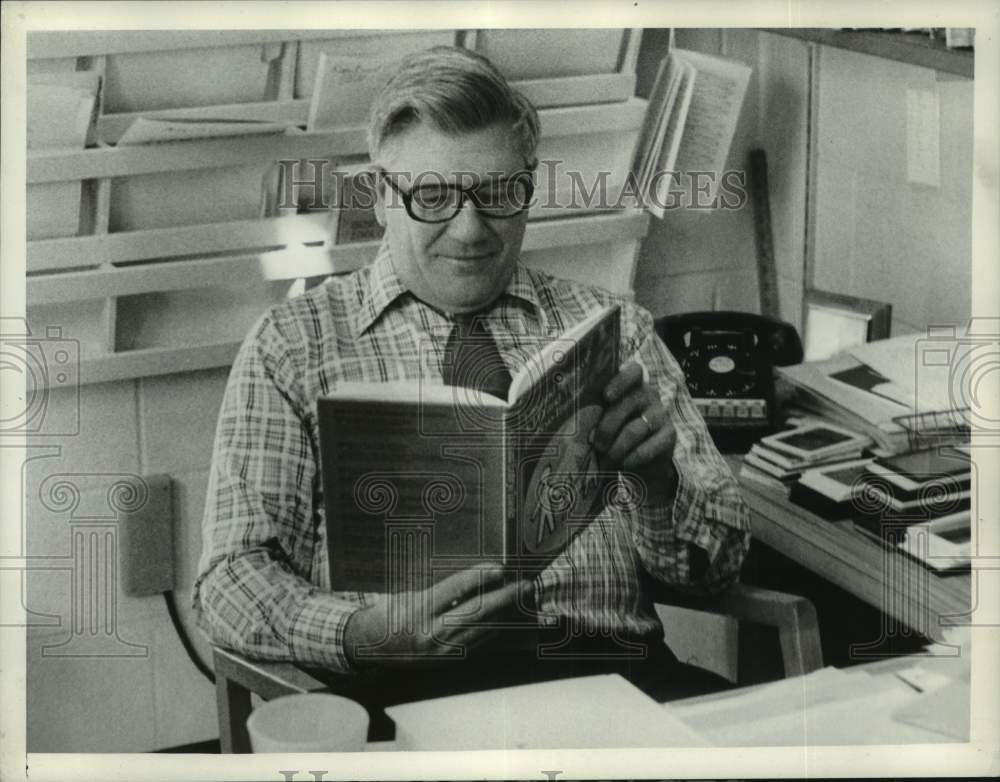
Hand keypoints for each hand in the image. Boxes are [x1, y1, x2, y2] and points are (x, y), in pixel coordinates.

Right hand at [342, 564, 530, 668]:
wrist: (368, 646)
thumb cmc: (387, 611)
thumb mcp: (407, 593)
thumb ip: (439, 588)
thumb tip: (474, 576)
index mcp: (418, 610)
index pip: (455, 590)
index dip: (479, 578)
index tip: (500, 567)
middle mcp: (431, 633)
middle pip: (476, 612)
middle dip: (504, 597)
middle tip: (524, 584)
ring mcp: (441, 651)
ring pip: (481, 629)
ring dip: (505, 613)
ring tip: (521, 598)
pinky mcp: (447, 661)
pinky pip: (477, 642)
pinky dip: (494, 628)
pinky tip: (506, 616)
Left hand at [592, 362, 677, 500]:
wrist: (642, 462)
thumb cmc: (615, 435)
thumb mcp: (606, 422)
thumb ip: (597, 416)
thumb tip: (581, 427)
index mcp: (632, 385)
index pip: (634, 371)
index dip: (621, 380)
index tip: (606, 396)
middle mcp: (649, 395)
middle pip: (628, 403)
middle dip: (607, 426)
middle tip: (595, 444)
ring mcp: (661, 415)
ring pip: (635, 429)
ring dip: (616, 447)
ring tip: (605, 460)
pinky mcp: (670, 436)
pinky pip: (648, 447)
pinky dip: (632, 458)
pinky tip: (624, 464)